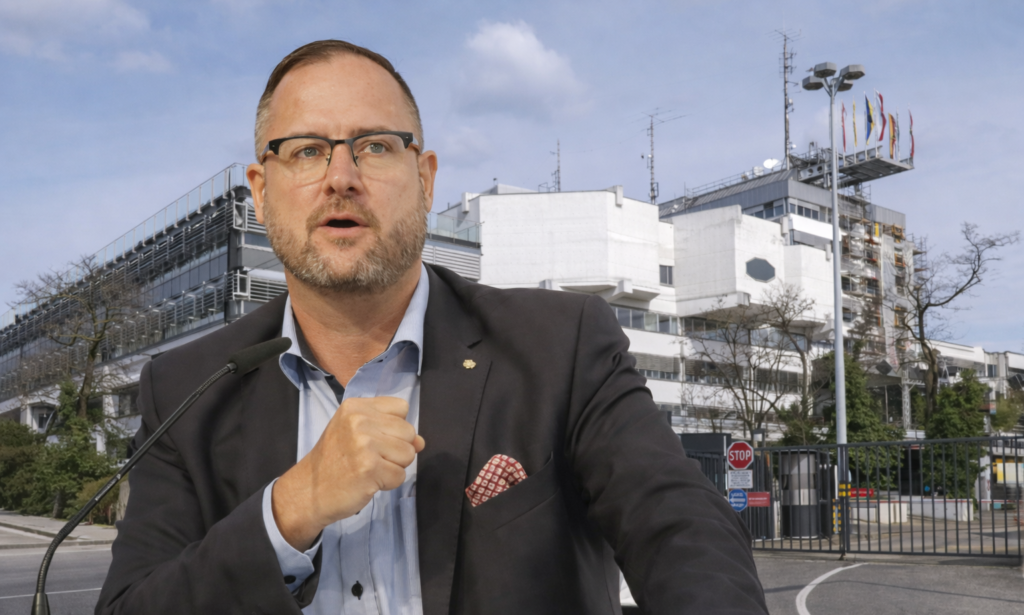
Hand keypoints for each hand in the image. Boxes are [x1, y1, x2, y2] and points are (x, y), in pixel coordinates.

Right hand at [271, 396, 425, 549]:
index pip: (401, 407)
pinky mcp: (369, 468)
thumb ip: (389, 430)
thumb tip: (420, 442)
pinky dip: (388, 483)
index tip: (376, 438)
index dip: (395, 427)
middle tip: (370, 458)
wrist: (307, 491)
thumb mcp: (356, 433)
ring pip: (408, 454)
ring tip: (369, 469)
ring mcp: (364, 444)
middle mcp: (359, 420)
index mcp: (356, 406)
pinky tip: (368, 482)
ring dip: (394, 467)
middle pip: (409, 431)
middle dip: (397, 449)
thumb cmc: (334, 460)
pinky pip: (400, 475)